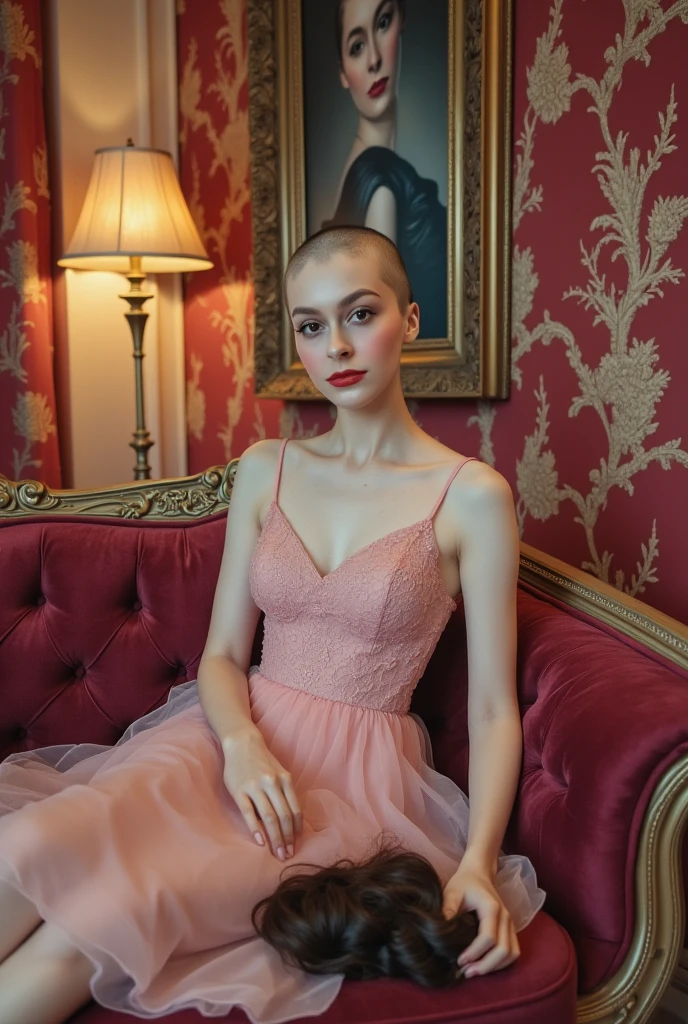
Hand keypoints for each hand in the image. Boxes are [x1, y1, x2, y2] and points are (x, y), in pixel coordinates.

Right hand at [222, 728, 302, 860]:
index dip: (296, 830)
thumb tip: (292, 820)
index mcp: (285, 780)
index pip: (295, 810)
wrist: (242, 743)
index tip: (296, 844)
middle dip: (287, 838)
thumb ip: (285, 793)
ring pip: (268, 817)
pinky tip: (260, 842)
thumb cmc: (262, 762)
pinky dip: (255, 828)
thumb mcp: (279, 773)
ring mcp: (255, 787)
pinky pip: (248, 813)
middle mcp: (272, 783)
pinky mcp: (239, 791)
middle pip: (283, 816)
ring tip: (277, 853)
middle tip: (287, 855)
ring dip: (275, 838)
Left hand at [442, 859, 519, 977]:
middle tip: (466, 973)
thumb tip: (441, 933)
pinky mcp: (510, 929)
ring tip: (475, 971)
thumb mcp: (452, 892)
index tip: (459, 961)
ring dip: (495, 967)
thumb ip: (448, 910)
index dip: (475, 953)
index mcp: (491, 908)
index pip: (488, 937)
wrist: (478, 873)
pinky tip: (485, 965)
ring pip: (512, 954)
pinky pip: (513, 951)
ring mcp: (510, 924)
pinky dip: (502, 963)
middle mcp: (505, 917)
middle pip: (503, 950)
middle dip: (486, 965)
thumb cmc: (464, 883)